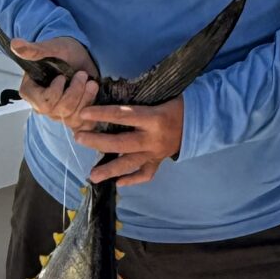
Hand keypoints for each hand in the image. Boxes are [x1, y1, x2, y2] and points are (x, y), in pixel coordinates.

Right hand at [10, 35, 98, 126]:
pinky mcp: (73, 117)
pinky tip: (93, 97)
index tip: (62, 77)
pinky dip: (91, 113)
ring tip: (91, 83)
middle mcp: (42, 107)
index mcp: (30, 92)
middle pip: (61, 110)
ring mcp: (58, 114)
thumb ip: (33, 50)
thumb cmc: (61, 52)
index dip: (56, 91)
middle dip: (76, 92)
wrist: (76, 56)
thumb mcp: (49, 47)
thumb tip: (15, 44)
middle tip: (82, 75)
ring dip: (86, 99)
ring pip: (74, 118)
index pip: (43, 103)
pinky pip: (83, 125)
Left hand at [69, 98, 183, 187]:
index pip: (122, 116)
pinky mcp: (159, 161)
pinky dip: (132, 180)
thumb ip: (137, 100)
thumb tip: (108, 95)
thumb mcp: (159, 95)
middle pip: (121, 143)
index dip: (101, 114)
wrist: (200, 120)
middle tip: (79, 138)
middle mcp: (153, 139)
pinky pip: (145, 174)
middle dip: (97, 142)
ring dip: (109, 170)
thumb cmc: (176, 103)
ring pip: (129, 164)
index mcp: (153, 118)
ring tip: (92, 176)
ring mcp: (156, 153)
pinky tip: (118, 183)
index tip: (83, 113)